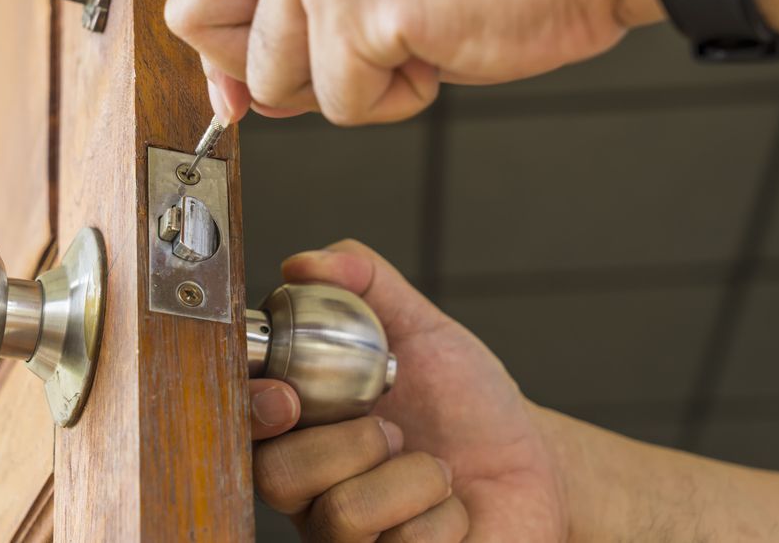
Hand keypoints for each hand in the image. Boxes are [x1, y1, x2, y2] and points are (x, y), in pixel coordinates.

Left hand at [166, 0, 661, 125]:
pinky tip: (440, 47)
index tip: (243, 76)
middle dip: (255, 70)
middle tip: (327, 67)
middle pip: (198, 17)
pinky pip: (341, 103)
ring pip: (276, 78)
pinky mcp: (362, 4)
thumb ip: (307, 3)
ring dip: (347, 86)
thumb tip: (250, 88)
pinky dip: (394, 100)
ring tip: (415, 40)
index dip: (218, 34)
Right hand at [247, 240, 566, 540]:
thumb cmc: (467, 402)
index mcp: (305, 432)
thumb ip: (366, 283)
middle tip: (395, 430)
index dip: (254, 411)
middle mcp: (313, 493)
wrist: (534, 463)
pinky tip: (453, 510)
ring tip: (435, 469)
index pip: (244, 426)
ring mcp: (349, 542)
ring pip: (342, 515)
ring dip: (411, 478)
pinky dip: (444, 517)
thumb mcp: (422, 329)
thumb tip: (303, 263)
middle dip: (352, 442)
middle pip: (278, 477)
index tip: (288, 395)